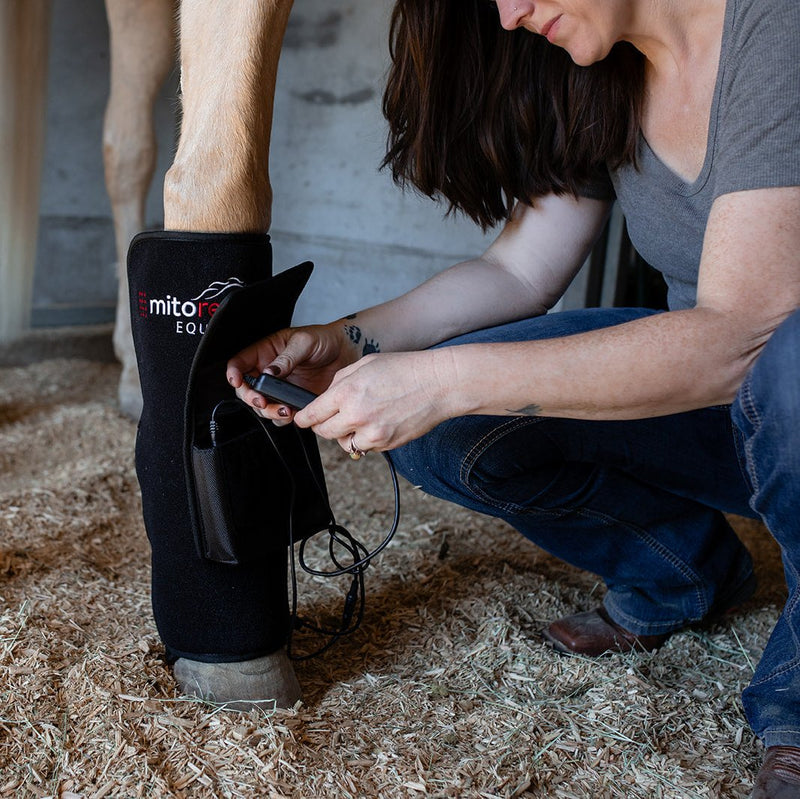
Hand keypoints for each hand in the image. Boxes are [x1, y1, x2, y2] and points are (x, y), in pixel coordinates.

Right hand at [226, 323, 355, 421]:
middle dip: (251, 398)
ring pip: (261, 406)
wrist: (346, 354)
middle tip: (263, 402)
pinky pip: (280, 414)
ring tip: (285, 410)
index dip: (234, 373)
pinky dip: (283, 418)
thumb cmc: (324, 340)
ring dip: (268, 411)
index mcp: (265, 352)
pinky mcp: (292, 400)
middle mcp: (268, 372)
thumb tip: (269, 373)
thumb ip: (286, 358)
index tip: (237, 381)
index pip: (240, 363)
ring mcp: (280, 388)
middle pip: (246, 389)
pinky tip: (293, 412)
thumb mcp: (304, 342)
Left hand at [294, 350, 455, 453]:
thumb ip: (340, 382)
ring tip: (362, 418)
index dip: (304, 418)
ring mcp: (372, 432)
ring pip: (344, 444)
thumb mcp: (364, 365)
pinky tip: (378, 423)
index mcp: (347, 392)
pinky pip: (366, 447)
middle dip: (323, 427)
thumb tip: (326, 398)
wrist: (437, 384)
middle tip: (330, 420)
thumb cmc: (404, 370)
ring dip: (347, 435)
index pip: (313, 413)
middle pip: (324, 433)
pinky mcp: (386, 444)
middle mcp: (356, 415)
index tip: (302, 419)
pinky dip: (366, 439)